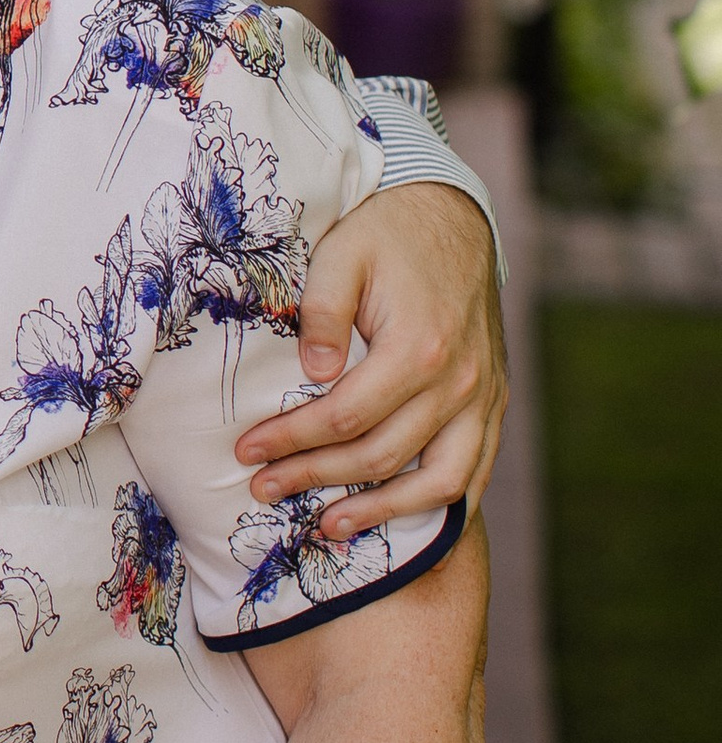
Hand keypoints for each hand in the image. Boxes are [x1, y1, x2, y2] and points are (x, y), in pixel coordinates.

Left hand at [238, 184, 504, 541]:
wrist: (454, 215)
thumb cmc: (386, 233)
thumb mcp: (340, 255)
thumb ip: (323, 313)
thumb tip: (312, 375)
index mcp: (419, 347)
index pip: (345, 416)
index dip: (292, 441)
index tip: (248, 452)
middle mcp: (460, 381)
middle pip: (382, 454)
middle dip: (315, 477)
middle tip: (263, 487)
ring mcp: (484, 395)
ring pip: (439, 480)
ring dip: (381, 510)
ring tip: (328, 527)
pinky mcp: (494, 400)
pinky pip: (476, 469)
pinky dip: (440, 502)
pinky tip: (399, 514)